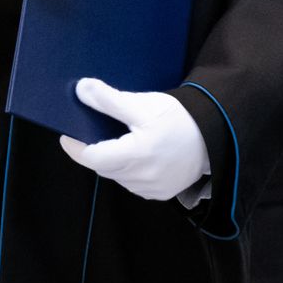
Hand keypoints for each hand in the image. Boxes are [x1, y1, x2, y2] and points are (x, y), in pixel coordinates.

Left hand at [58, 78, 210, 201]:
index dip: (76, 147)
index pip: (92, 157)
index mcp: (135, 155)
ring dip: (113, 162)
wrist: (215, 135)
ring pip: (118, 176)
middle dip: (96, 151)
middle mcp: (141, 177)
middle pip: (104, 167)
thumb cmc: (178, 118)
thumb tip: (81, 90)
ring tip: (119, 142)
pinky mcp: (161, 193)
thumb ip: (110, 100)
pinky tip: (138, 156)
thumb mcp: (143, 104)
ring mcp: (151, 189)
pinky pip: (134, 184)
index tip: (67, 135)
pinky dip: (129, 171)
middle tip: (95, 132)